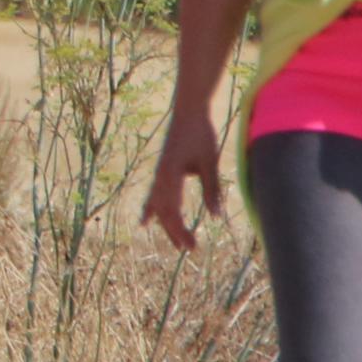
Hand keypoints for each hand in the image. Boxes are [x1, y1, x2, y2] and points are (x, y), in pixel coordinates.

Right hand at [141, 106, 223, 251]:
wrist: (188, 111)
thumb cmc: (201, 134)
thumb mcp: (209, 163)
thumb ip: (212, 189)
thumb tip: (216, 216)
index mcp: (169, 176)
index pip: (172, 211)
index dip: (180, 231)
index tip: (191, 246)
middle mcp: (160, 177)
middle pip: (163, 212)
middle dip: (174, 232)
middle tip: (188, 250)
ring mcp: (158, 174)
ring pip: (157, 206)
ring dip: (166, 224)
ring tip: (174, 243)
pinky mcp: (162, 170)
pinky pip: (154, 195)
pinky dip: (151, 210)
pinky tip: (145, 221)